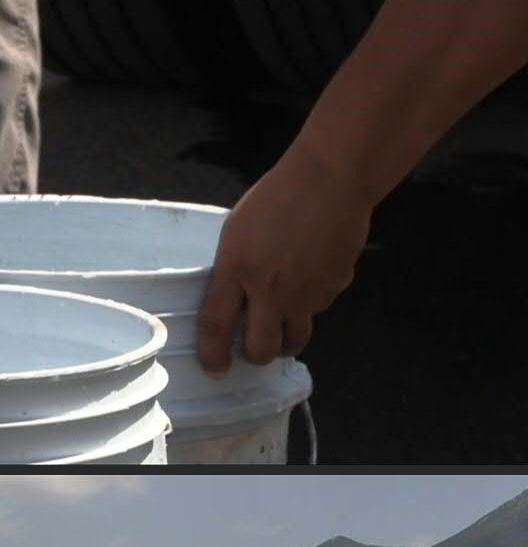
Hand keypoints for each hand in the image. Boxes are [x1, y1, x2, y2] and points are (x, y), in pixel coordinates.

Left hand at [196, 144, 372, 374]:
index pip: (216, 327)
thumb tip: (232, 304)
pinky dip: (310, 306)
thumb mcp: (236, 232)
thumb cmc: (276, 198)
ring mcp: (307, 291)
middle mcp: (272, 288)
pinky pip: (319, 310)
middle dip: (254, 355)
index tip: (215, 368)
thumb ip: (231, 271)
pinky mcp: (335, 286)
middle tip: (252, 348)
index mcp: (237, 269)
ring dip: (284, 339)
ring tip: (279, 324)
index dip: (212, 355)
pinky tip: (308, 280)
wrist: (331, 178)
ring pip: (295, 339)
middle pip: (261, 348)